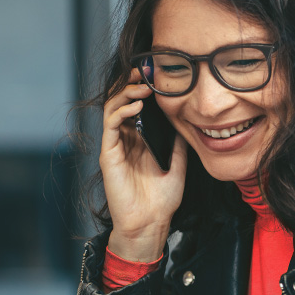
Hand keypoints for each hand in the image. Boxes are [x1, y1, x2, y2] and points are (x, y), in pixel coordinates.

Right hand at [100, 68, 186, 261]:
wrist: (151, 223)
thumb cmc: (162, 199)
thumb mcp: (178, 165)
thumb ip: (178, 144)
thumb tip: (186, 122)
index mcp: (140, 140)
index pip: (138, 106)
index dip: (144, 90)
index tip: (158, 75)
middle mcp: (125, 140)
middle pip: (123, 102)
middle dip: (132, 84)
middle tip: (146, 71)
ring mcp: (115, 146)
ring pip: (113, 108)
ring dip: (126, 93)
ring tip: (143, 86)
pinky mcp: (108, 154)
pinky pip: (110, 125)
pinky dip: (121, 111)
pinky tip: (136, 106)